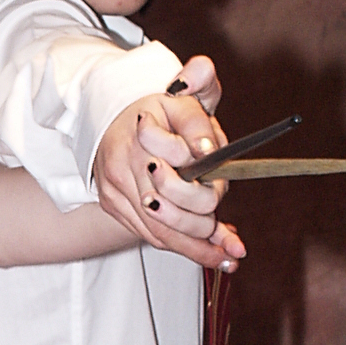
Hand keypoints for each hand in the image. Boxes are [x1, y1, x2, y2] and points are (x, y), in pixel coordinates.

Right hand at [94, 73, 243, 267]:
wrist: (112, 119)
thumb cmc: (157, 111)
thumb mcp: (182, 95)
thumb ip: (200, 86)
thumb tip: (205, 130)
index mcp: (144, 133)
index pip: (180, 163)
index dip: (205, 184)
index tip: (224, 197)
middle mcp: (125, 164)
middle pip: (170, 208)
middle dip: (204, 226)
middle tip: (233, 242)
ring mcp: (116, 188)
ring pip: (159, 229)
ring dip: (195, 249)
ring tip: (227, 258)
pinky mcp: (113, 205)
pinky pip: (148, 234)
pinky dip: (180, 246)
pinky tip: (208, 253)